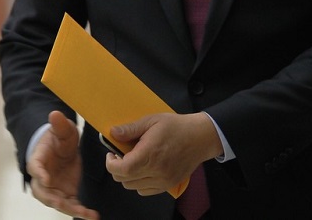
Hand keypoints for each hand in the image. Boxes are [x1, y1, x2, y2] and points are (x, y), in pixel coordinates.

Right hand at [26, 110, 99, 219]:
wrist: (62, 149)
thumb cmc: (58, 138)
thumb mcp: (61, 130)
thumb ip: (59, 125)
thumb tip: (55, 114)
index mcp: (38, 161)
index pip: (35, 168)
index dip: (39, 174)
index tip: (46, 179)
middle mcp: (43, 178)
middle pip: (43, 192)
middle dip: (52, 199)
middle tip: (62, 203)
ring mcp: (54, 188)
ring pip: (58, 202)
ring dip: (70, 209)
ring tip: (85, 214)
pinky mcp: (66, 194)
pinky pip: (72, 205)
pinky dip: (81, 211)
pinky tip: (92, 215)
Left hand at [105, 112, 222, 195]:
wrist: (200, 137)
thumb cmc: (177, 127)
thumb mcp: (151, 121)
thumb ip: (131, 129)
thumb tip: (113, 133)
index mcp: (150, 154)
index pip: (122, 169)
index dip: (111, 164)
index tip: (111, 155)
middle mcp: (156, 171)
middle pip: (125, 180)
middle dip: (117, 169)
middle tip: (120, 156)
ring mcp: (163, 180)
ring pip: (133, 187)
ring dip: (128, 176)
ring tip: (133, 161)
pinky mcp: (168, 185)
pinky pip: (145, 191)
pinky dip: (139, 183)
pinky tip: (143, 169)